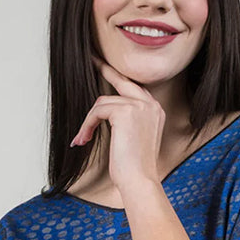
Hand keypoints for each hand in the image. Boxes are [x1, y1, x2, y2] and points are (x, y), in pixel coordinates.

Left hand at [70, 57, 163, 195]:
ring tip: (84, 138)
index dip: (117, 78)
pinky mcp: (125, 111)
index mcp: (156, 110)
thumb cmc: (135, 167)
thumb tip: (106, 110)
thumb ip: (127, 120)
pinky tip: (85, 139)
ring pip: (103, 102)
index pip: (134, 88)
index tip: (104, 67)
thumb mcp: (134, 138)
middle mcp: (151, 104)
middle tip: (92, 59)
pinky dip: (87, 125)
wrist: (139, 180)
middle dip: (105, 68)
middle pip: (121, 81)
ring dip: (88, 121)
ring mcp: (140, 106)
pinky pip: (97, 111)